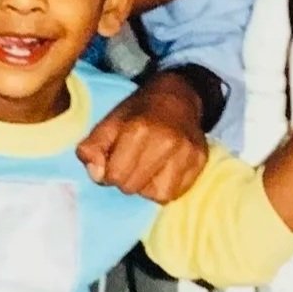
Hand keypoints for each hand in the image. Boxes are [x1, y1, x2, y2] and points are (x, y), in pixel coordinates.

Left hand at [79, 73, 208, 203]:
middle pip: (134, 188)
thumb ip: (92, 149)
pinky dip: (167, 186)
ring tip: (149, 168)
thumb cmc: (138, 112)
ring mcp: (186, 152)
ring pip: (158, 195)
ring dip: (149, 187)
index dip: (110, 172)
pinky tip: (164, 170)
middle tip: (133, 162)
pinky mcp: (200, 160)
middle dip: (128, 179)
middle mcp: (166, 142)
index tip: (116, 160)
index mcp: (138, 130)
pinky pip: (178, 192)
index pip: (115, 176)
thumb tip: (97, 175)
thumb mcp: (108, 123)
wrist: (177, 96)